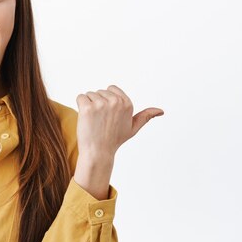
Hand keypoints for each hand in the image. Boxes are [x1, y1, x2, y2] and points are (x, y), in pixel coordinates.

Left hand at [72, 85, 163, 199]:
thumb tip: (161, 111)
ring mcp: (101, 104)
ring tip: (94, 121)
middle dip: (97, 103)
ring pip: (89, 94)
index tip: (108, 115)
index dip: (106, 101)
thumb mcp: (133, 128)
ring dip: (88, 105)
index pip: (111, 88)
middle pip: (99, 92)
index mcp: (127, 103)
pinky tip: (85, 118)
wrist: (98, 152)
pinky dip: (80, 106)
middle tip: (100, 121)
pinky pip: (80, 97)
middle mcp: (116, 102)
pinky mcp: (88, 107)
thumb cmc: (114, 140)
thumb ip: (146, 116)